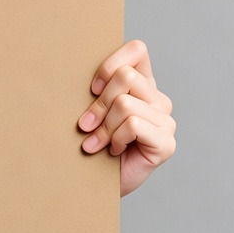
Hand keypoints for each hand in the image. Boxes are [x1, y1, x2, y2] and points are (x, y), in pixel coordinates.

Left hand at [78, 39, 175, 196]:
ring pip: (125, 103)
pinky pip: (133, 125)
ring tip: (97, 142)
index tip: (91, 89)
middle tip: (86, 125)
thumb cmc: (90, 141)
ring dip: (103, 126)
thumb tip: (67, 64)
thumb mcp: (90, 108)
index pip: (138, 49)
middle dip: (98, 103)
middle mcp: (158, 99)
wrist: (93, 182)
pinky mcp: (166, 143)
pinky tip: (113, 150)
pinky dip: (115, 138)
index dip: (110, 65)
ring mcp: (166, 121)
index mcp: (142, 84)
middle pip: (125, 77)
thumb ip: (94, 87)